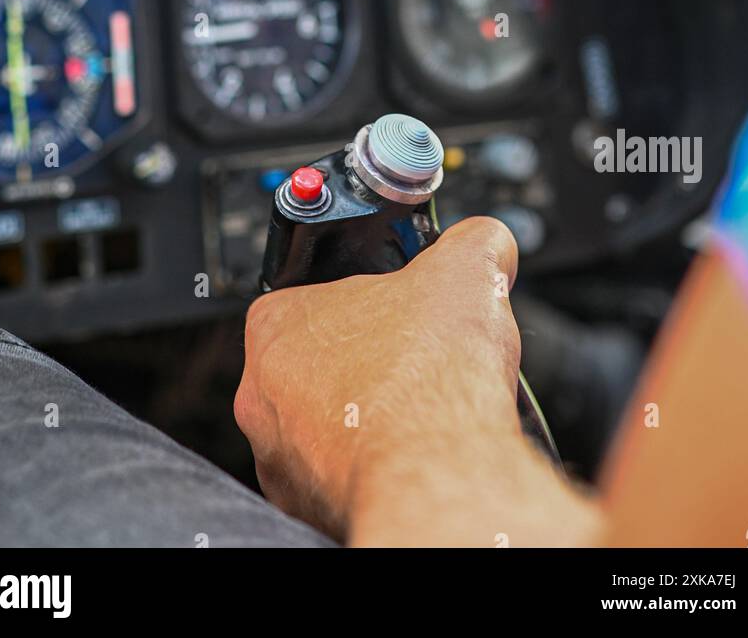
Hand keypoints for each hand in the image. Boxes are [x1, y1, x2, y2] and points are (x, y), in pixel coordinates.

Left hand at [235, 216, 598, 545]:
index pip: (311, 296)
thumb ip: (473, 241)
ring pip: (327, 422)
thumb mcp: (467, 269)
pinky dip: (374, 461)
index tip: (398, 309)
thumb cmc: (429, 380)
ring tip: (420, 407)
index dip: (364, 298)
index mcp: (276, 325)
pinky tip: (413, 448)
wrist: (440, 474)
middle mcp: (260, 396)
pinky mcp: (306, 506)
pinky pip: (339, 473)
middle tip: (415, 358)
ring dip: (368, 413)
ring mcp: (280, 458)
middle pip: (319, 363)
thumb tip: (487, 241)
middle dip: (369, 360)